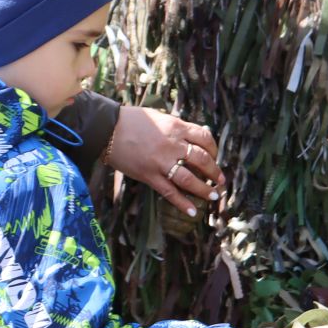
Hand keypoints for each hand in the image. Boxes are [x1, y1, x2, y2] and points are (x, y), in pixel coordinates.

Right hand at [107, 106, 225, 216]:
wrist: (107, 129)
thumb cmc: (132, 120)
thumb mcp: (159, 116)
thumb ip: (177, 126)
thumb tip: (195, 134)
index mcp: (176, 127)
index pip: (205, 138)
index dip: (214, 149)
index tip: (215, 156)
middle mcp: (173, 145)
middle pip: (202, 160)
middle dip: (215, 171)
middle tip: (220, 179)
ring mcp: (162, 162)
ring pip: (190, 179)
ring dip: (205, 189)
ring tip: (213, 195)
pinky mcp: (150, 176)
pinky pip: (170, 193)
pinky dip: (183, 204)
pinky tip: (193, 211)